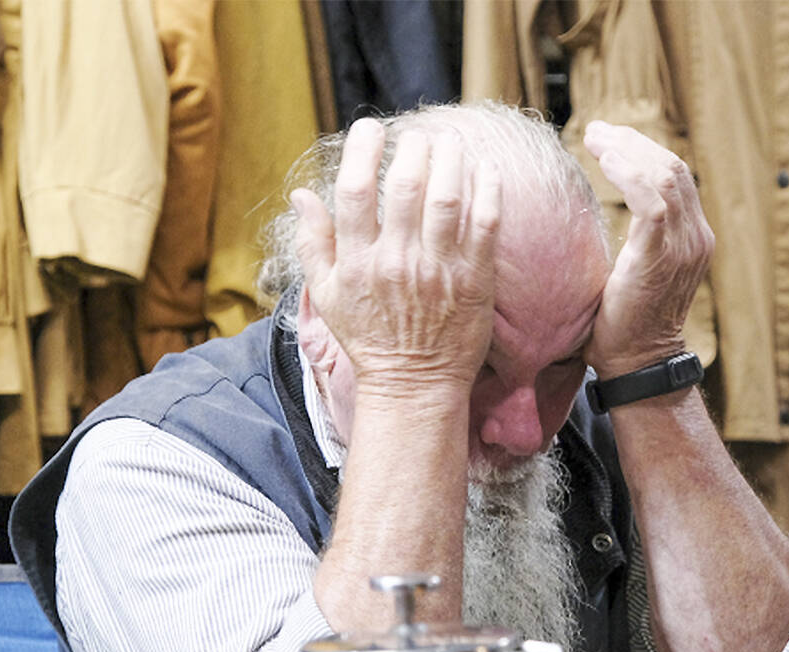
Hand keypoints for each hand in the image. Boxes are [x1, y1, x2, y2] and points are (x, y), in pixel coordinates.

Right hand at [291, 119, 501, 397]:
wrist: (413, 386)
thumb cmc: (368, 338)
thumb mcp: (327, 295)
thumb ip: (313, 242)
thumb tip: (301, 193)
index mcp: (358, 262)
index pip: (355, 191)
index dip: (363, 150)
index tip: (371, 129)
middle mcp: (397, 262)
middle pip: (406, 185)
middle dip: (413, 148)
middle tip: (419, 135)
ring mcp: (439, 271)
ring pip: (448, 198)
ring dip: (451, 159)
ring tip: (451, 142)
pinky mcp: (474, 282)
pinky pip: (485, 226)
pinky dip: (487, 192)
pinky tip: (485, 170)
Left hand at [581, 120, 713, 377]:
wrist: (635, 363)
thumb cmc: (621, 325)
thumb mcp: (631, 273)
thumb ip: (632, 241)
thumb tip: (597, 217)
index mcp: (691, 239)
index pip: (675, 178)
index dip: (643, 152)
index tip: (609, 140)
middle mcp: (696, 238)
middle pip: (673, 168)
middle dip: (634, 143)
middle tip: (598, 131)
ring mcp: (685, 246)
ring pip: (666, 176)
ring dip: (628, 151)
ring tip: (597, 138)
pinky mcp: (664, 255)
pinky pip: (653, 199)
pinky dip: (629, 173)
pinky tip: (606, 160)